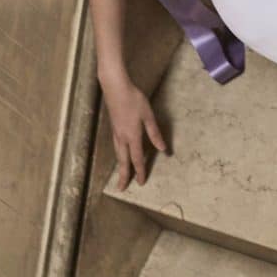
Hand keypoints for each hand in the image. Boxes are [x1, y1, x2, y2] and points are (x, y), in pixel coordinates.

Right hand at [100, 72, 168, 188]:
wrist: (115, 88)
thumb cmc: (134, 100)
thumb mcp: (148, 116)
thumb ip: (154, 133)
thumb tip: (162, 149)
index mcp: (132, 136)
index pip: (137, 158)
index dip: (139, 171)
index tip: (141, 183)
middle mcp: (122, 138)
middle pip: (123, 161)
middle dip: (123, 175)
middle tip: (121, 188)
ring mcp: (116, 133)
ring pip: (118, 154)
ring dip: (120, 166)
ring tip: (121, 175)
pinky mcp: (113, 128)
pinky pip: (116, 147)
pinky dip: (119, 156)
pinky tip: (121, 155)